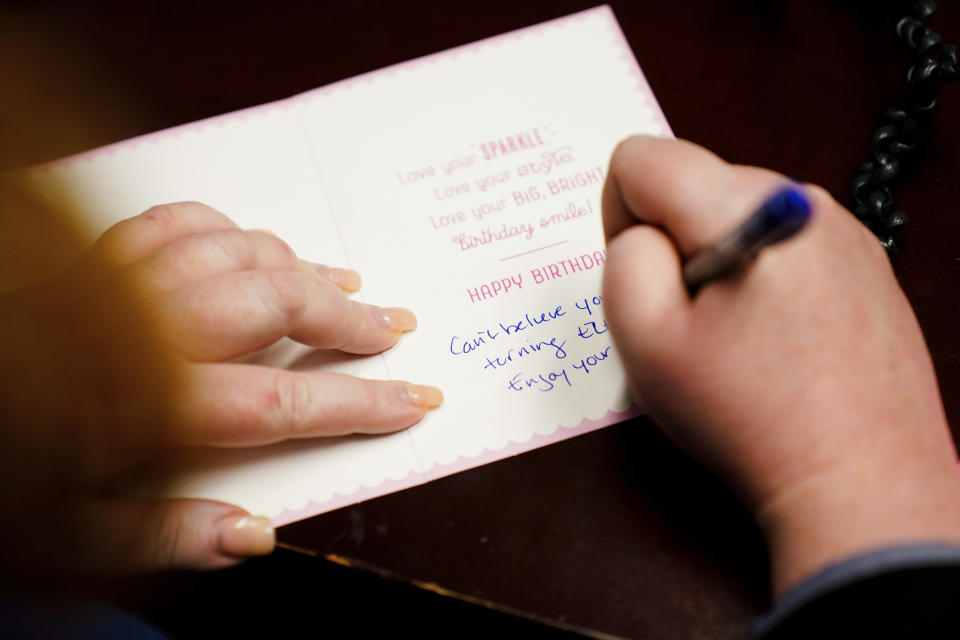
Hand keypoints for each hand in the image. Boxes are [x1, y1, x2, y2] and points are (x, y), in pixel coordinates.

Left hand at [0, 201, 441, 574]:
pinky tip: (256, 245)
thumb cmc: (0, 471)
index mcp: (152, 405)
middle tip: (392, 331)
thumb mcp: (69, 535)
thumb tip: (255, 534)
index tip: (413, 402)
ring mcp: (121, 284)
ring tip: (348, 285)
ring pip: (237, 252)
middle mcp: (148, 331)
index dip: (360, 403)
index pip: (283, 403)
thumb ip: (167, 534)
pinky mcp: (98, 260)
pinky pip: (179, 222)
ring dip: (303, 267)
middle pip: (274, 304)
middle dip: (346, 319)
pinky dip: (231, 230)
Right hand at [601, 136, 959, 593]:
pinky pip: (783, 243)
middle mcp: (804, 198)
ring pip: (736, 215)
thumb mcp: (645, 342)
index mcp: (746, 206)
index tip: (649, 283)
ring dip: (718, 264)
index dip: (619, 218)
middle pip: (694, 184)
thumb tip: (641, 234)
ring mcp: (845, 230)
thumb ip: (622, 261)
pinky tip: (776, 342)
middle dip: (674, 244)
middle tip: (693, 325)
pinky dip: (762, 279)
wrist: (861, 480)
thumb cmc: (750, 417)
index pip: (642, 157)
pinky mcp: (866, 264)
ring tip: (738, 340)